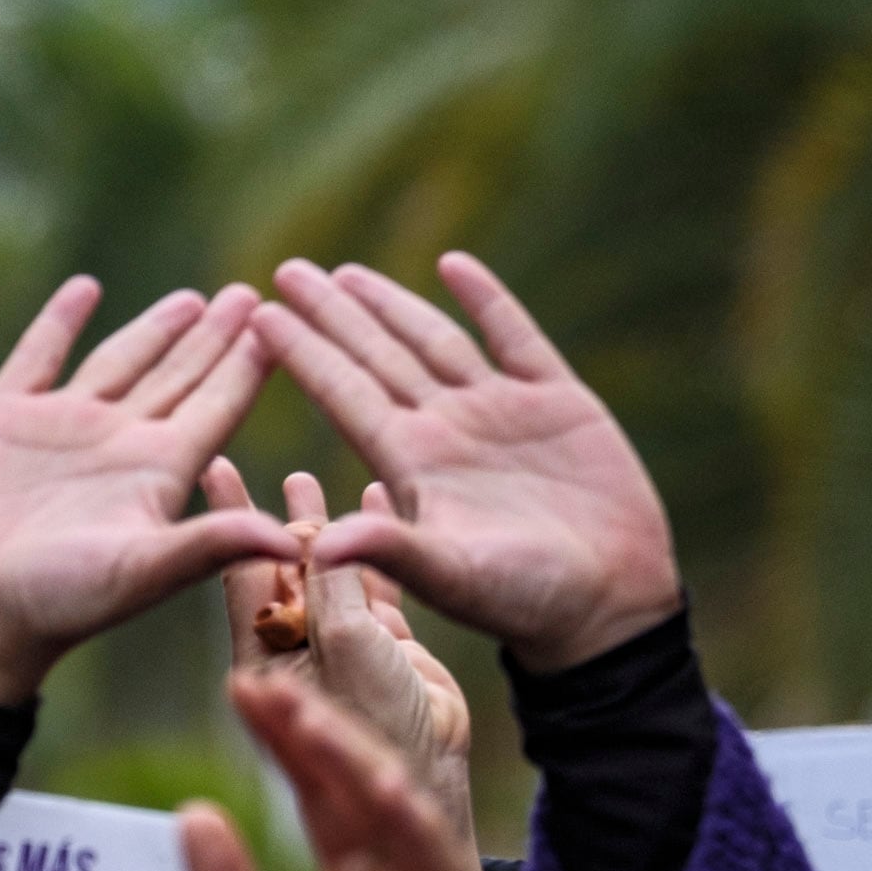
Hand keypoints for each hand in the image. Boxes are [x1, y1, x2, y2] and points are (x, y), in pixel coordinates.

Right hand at [0, 278, 299, 703]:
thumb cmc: (58, 602)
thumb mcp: (142, 570)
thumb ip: (212, 544)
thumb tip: (294, 537)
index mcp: (158, 474)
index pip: (219, 406)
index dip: (249, 365)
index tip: (285, 323)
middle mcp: (118, 445)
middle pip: (181, 377)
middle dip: (215, 338)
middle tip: (251, 296)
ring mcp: (62, 428)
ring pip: (121, 362)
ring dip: (155, 329)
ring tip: (194, 300)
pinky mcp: (4, 418)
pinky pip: (39, 355)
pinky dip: (59, 322)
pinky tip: (83, 289)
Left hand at [182, 677, 491, 870]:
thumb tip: (190, 811)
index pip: (318, 797)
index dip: (286, 743)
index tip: (238, 689)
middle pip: (358, 793)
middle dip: (314, 733)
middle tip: (263, 679)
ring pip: (403, 821)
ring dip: (361, 765)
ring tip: (312, 719)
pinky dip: (415, 832)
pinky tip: (382, 793)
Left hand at [208, 464, 479, 861]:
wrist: (429, 790)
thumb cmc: (375, 729)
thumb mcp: (345, 647)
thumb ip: (329, 588)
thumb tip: (311, 535)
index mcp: (267, 652)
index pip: (239, 569)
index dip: (230, 516)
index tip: (213, 465)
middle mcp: (297, 649)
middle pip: (278, 567)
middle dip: (267, 515)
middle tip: (243, 460)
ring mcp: (342, 650)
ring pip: (328, 575)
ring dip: (322, 527)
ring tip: (308, 477)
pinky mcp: (388, 653)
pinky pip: (378, 590)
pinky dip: (381, 550)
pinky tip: (381, 507)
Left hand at [250, 256, 679, 673]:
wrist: (609, 605)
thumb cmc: (525, 600)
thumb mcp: (451, 576)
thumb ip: (390, 551)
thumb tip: (318, 545)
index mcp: (412, 465)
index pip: (345, 395)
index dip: (305, 354)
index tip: (262, 315)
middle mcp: (446, 431)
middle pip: (377, 358)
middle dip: (334, 316)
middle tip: (286, 273)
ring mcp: (499, 412)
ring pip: (434, 342)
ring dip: (392, 306)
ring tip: (346, 274)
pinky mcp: (558, 401)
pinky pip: (516, 337)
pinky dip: (488, 300)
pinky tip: (454, 265)